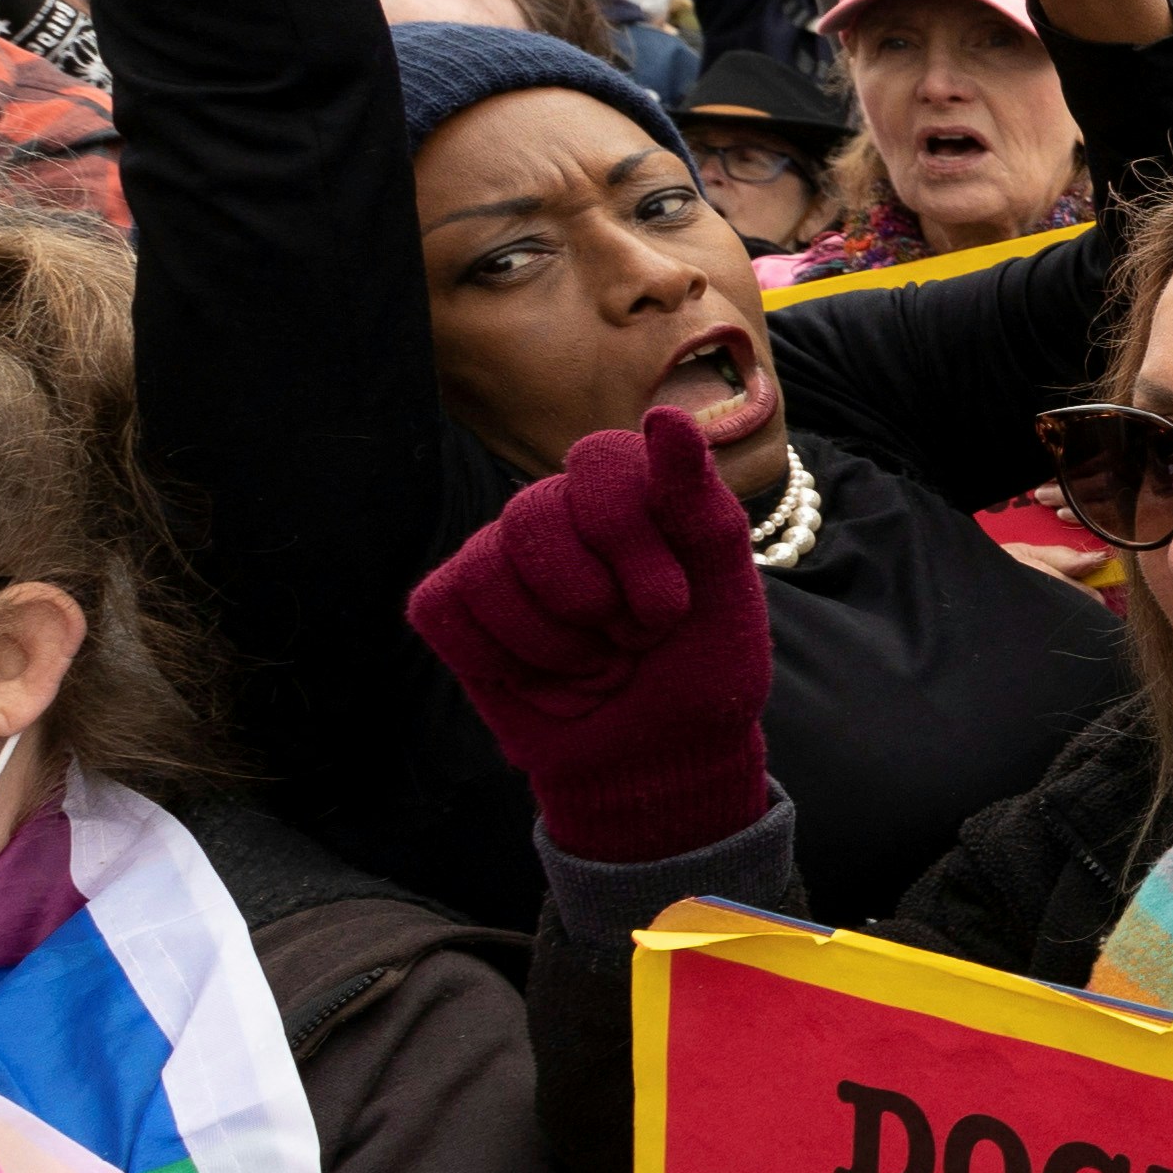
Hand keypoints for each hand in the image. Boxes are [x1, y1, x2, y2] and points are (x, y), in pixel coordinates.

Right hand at [401, 411, 773, 864]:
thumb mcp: (726, 590)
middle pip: (534, 514)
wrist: (660, 756)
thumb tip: (664, 416)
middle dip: (596, 603)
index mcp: (628, 491)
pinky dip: (502, 663)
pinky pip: (445, 609)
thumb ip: (699, 502)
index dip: (629, 539)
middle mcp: (556, 510)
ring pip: (489, 570)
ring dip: (557, 647)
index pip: (599, 460)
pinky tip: (545, 681)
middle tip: (634, 641)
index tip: (668, 608)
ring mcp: (495, 556)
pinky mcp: (451, 606)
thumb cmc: (702, 668)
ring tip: (599, 667)